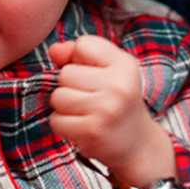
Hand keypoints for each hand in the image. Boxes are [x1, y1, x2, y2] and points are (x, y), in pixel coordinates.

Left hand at [49, 35, 174, 187]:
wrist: (137, 143)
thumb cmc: (117, 100)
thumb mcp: (108, 70)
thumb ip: (78, 54)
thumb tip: (53, 50)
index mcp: (125, 65)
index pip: (83, 45)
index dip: (80, 59)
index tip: (94, 74)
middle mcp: (118, 85)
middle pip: (66, 73)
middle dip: (70, 86)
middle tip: (92, 99)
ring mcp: (105, 110)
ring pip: (57, 97)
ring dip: (64, 107)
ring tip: (85, 112)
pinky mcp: (91, 132)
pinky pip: (56, 120)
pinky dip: (63, 125)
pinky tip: (82, 126)